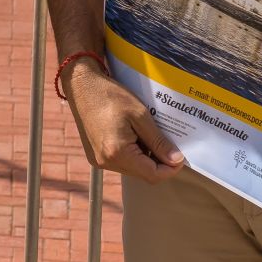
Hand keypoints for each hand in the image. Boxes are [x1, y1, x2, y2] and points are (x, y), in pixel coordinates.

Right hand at [65, 64, 183, 183]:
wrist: (82, 86)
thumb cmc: (110, 96)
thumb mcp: (140, 115)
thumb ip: (158, 141)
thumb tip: (176, 160)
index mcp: (118, 153)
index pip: (153, 175)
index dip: (171, 168)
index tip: (180, 155)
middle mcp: (106, 162)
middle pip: (142, 174)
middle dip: (159, 162)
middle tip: (167, 143)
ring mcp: (98, 161)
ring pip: (132, 169)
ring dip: (145, 158)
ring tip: (149, 136)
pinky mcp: (95, 156)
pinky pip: (121, 163)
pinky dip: (132, 154)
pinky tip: (134, 136)